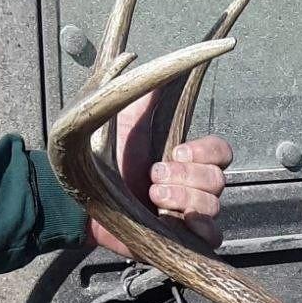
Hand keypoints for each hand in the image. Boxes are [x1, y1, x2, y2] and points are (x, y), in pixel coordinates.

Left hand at [86, 90, 232, 254]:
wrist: (80, 195)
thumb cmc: (100, 157)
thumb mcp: (122, 116)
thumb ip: (144, 90)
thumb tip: (152, 60)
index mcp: (186, 159)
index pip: (221, 153)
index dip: (205, 151)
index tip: (175, 150)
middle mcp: (193, 186)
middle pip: (219, 180)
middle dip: (185, 176)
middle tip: (152, 176)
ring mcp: (190, 215)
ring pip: (213, 206)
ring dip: (182, 199)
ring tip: (151, 196)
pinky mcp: (184, 242)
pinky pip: (213, 237)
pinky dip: (199, 228)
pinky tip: (173, 220)